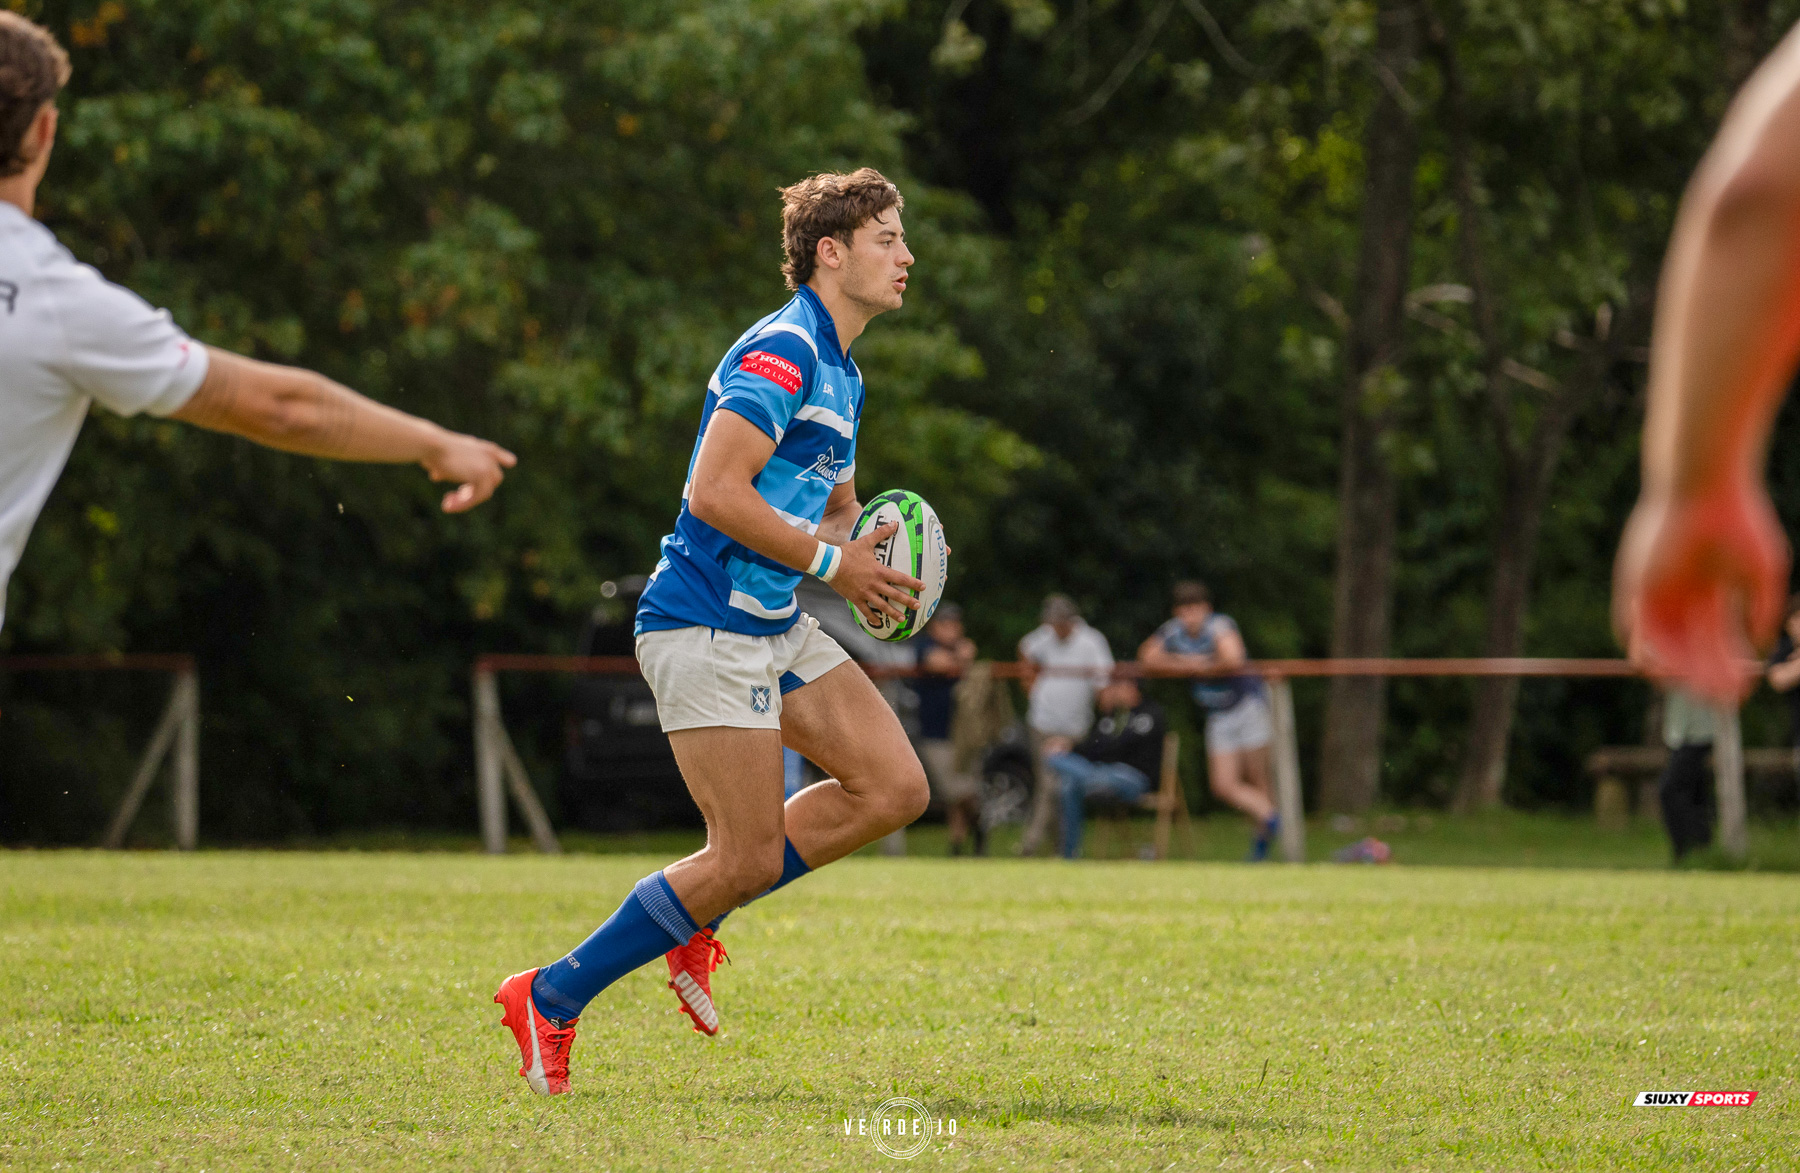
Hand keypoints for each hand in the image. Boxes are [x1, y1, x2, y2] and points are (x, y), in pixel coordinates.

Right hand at [423, 431, 518, 512]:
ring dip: (466, 501)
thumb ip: (447, 464)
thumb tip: (437, 476)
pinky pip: (476, 498)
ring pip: (484, 493)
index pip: (501, 455)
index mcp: (482, 448)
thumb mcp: (442, 454)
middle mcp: (489, 456)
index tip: (509, 463)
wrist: (431, 445)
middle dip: (475, 491)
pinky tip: (447, 506)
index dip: (504, 460)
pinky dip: (462, 504)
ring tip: (447, 504)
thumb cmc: (430, 447)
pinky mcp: (482, 477)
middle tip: (456, 495)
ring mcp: (488, 467)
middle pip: (492, 481)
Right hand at [831, 522, 924, 625]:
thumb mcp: (866, 542)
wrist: (829, 563)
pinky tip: (878, 623)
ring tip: (902, 619)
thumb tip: (895, 523)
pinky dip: (872, 618)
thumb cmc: (848, 552)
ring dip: (893, 613)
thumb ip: (881, 533)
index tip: (923, 587)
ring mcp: (865, 593)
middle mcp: (874, 584)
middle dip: (908, 601)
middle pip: (895, 595)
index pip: (900, 578)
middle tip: (918, 606)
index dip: (913, 583)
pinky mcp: (855, 599)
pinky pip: (865, 611)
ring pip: (882, 606)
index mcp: (879, 571)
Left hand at [1613, 479, 1787, 700]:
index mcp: (1712, 592)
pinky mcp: (1635, 587)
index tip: (1741, 692)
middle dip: (1705, 677)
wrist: (1704, 489)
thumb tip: (1759, 649)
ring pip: (1661, 645)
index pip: (1717, 641)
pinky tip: (1666, 672)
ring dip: (1677, 672)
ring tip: (1696, 693)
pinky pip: (1633, 629)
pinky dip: (1648, 653)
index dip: (1728, 668)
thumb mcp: (1763, 573)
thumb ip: (1762, 611)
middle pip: (1690, 649)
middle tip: (1720, 703)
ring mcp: (1657, 593)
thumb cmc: (1740, 524)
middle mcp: (1683, 597)